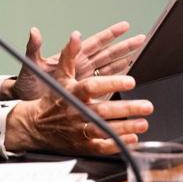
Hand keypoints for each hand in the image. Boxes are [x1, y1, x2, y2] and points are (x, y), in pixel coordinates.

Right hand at [3, 45, 152, 154]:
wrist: (36, 125)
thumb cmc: (53, 98)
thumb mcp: (59, 75)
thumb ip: (69, 55)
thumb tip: (76, 35)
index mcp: (72, 92)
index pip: (93, 86)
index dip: (112, 83)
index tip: (130, 81)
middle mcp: (76, 112)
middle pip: (104, 110)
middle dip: (126, 108)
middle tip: (146, 105)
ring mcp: (79, 130)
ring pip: (104, 129)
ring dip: (126, 127)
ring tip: (144, 123)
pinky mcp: (82, 144)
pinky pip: (102, 146)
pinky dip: (117, 144)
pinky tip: (132, 139)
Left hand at [6, 22, 145, 100]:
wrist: (28, 109)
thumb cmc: (28, 84)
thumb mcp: (31, 65)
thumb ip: (34, 48)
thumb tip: (34, 31)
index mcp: (71, 58)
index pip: (95, 43)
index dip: (110, 34)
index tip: (125, 26)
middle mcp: (81, 67)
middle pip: (108, 54)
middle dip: (125, 46)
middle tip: (142, 39)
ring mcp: (86, 81)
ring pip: (111, 69)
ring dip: (126, 62)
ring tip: (141, 54)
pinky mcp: (88, 96)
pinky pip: (107, 86)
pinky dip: (118, 82)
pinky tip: (130, 79)